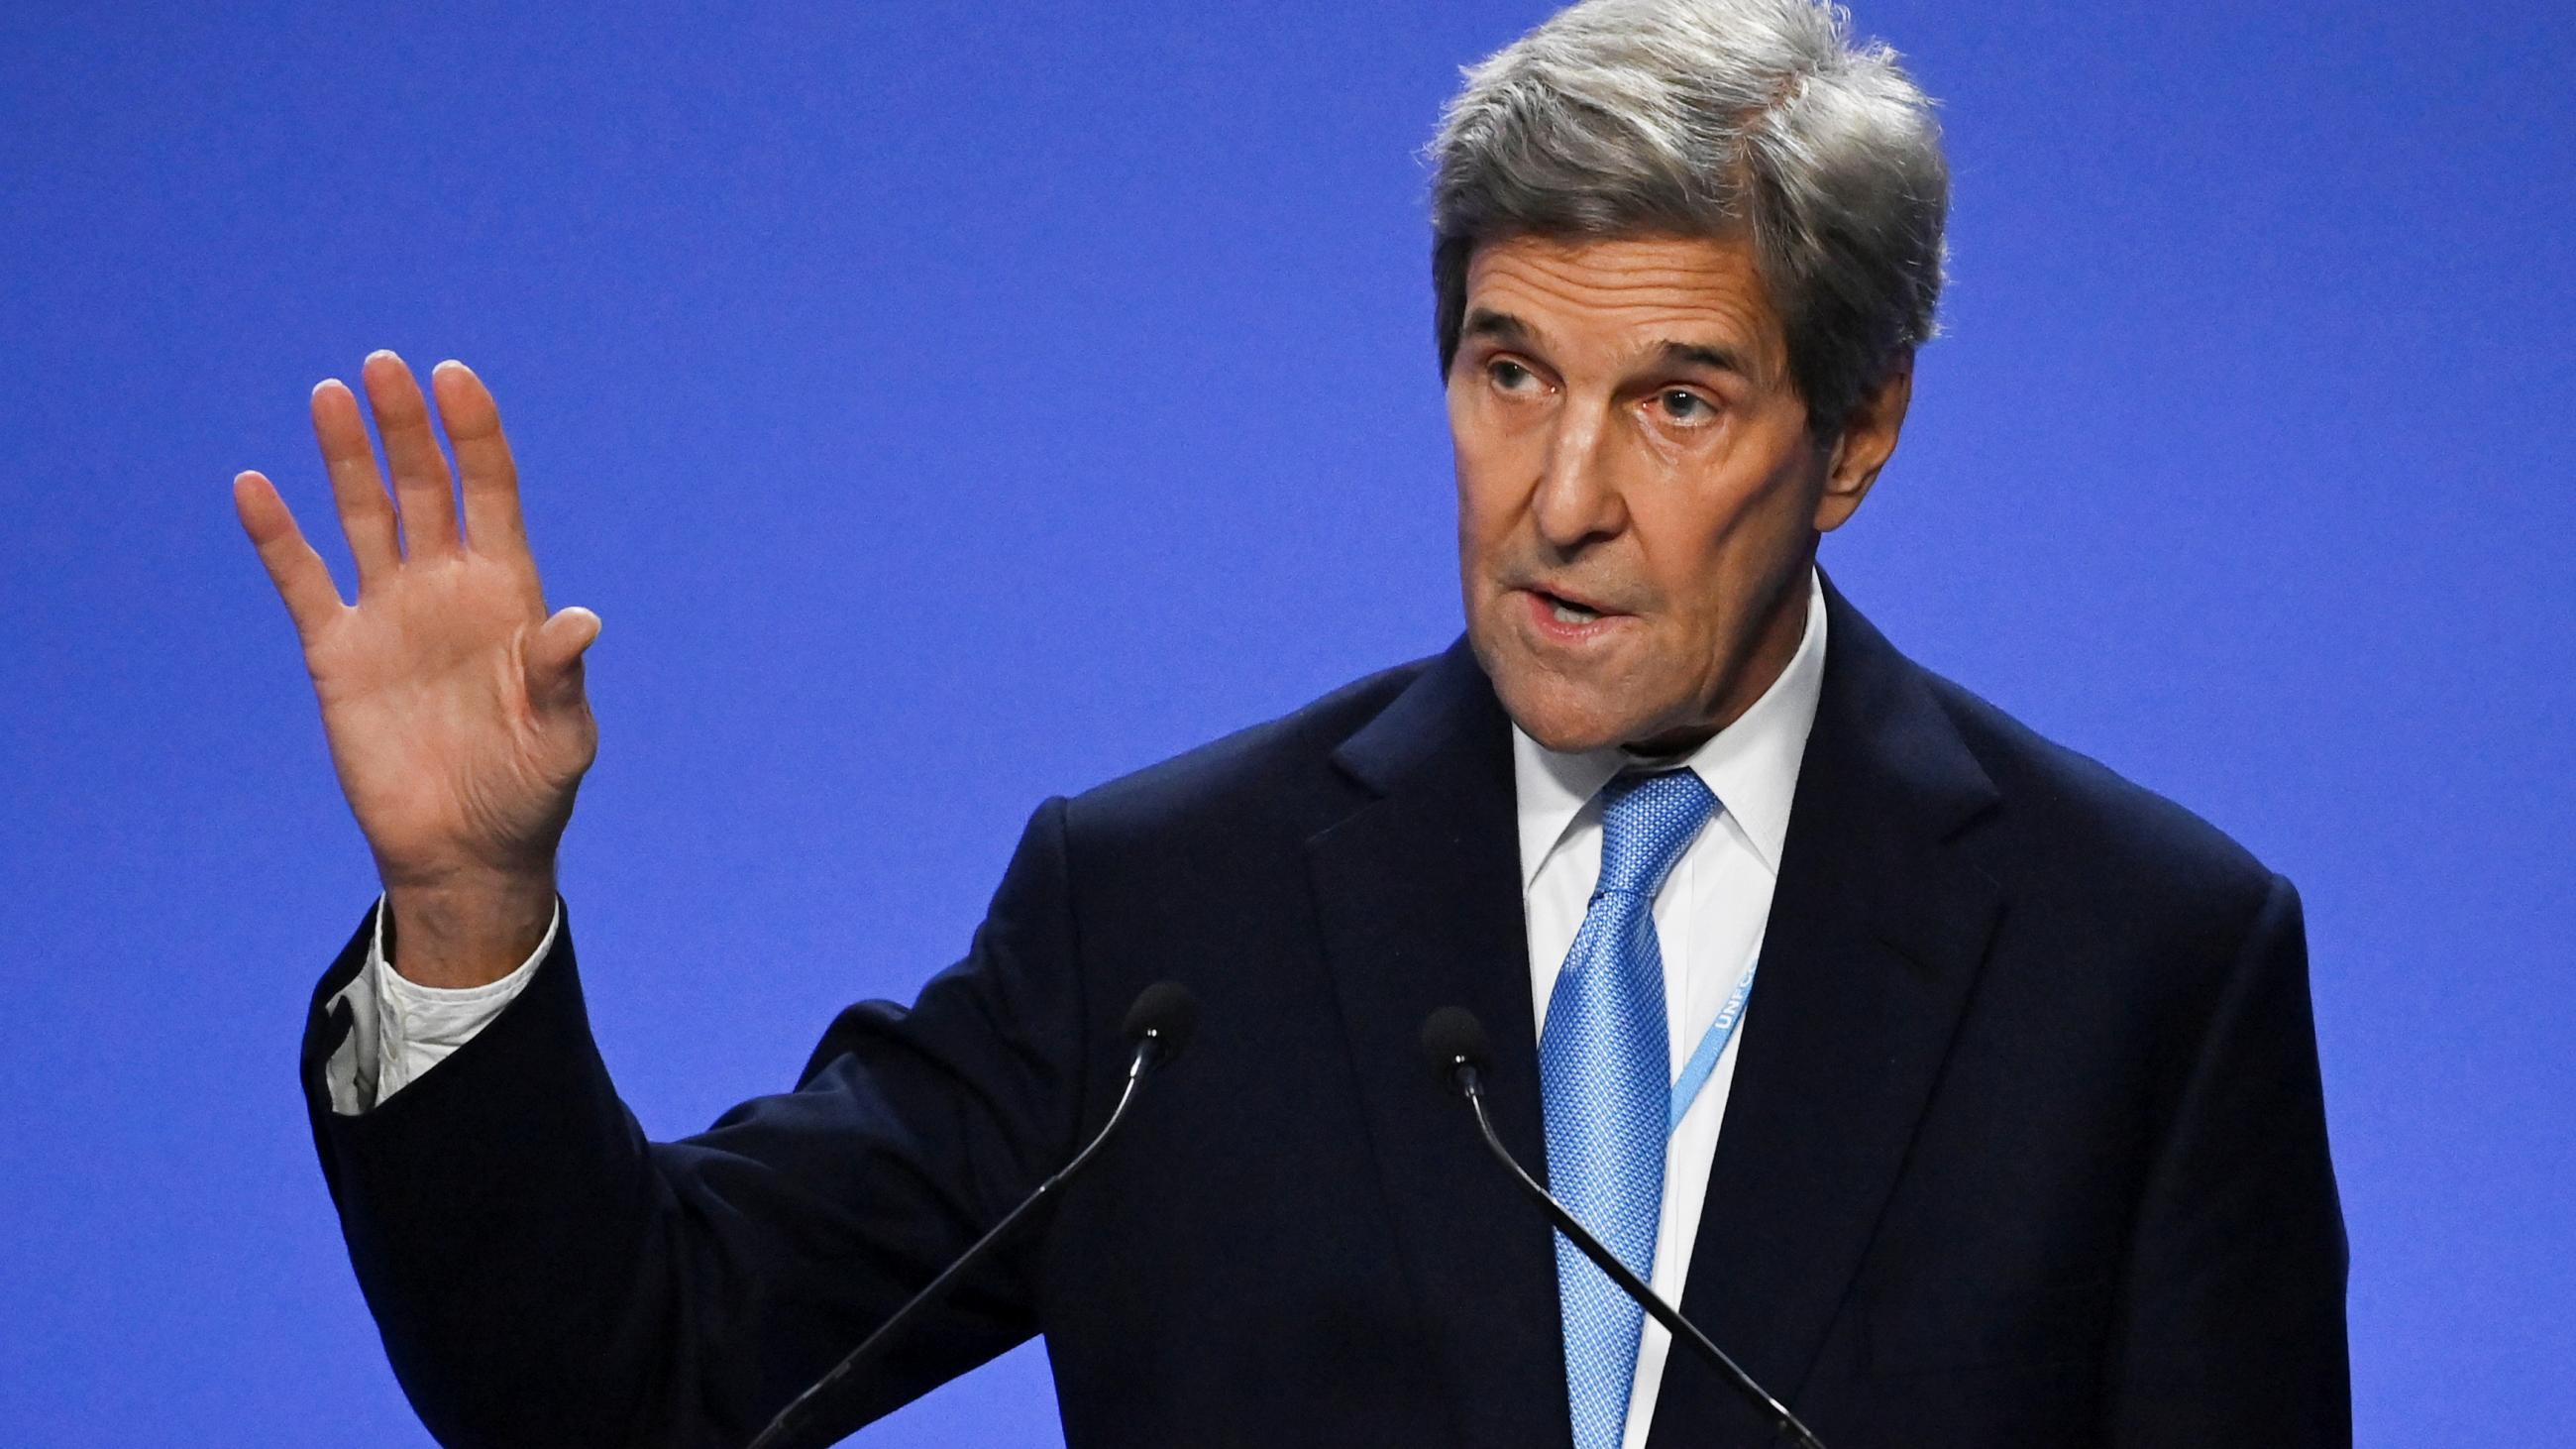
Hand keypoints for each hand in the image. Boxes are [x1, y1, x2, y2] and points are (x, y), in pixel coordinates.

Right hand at [236, 351, 597, 984]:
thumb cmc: (531, 791)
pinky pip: (302, 581)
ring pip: (362, 516)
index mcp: (509, 594)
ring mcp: (390, 615)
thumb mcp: (562, 737)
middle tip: (382, 364)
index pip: (490, 492)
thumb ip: (561, 675)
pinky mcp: (338, 653)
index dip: (474, 435)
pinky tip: (255, 485)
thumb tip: (580, 622)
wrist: (467, 852)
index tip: (454, 378)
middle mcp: (447, 588)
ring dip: (346, 457)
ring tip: (330, 394)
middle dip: (406, 428)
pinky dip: (278, 536)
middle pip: (423, 487)